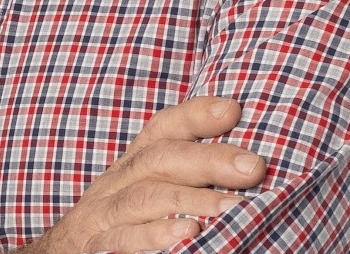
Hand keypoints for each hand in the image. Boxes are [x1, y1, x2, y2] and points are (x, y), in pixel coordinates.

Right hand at [36, 96, 263, 253]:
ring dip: (190, 200)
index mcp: (134, 164)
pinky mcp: (96, 248)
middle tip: (254, 167)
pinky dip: (153, 236)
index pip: (163, 128)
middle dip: (209, 159)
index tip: (233, 109)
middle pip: (161, 159)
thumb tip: (245, 165)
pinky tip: (186, 238)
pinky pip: (121, 240)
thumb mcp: (146, 188)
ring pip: (145, 197)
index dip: (196, 114)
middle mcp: (118, 182)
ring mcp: (103, 216)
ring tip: (231, 209)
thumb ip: (182, 174)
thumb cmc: (122, 222)